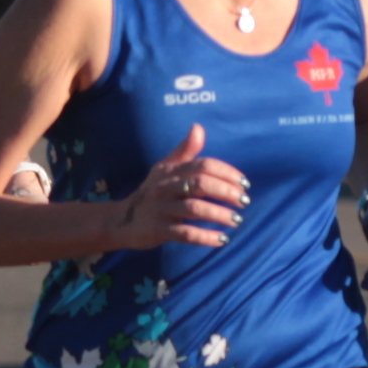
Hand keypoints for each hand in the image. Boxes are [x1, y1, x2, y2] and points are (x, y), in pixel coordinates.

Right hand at [112, 125, 243, 249]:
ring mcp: (161, 209)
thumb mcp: (164, 169)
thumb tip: (198, 128)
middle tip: (244, 202)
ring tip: (237, 220)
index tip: (244, 184)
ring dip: (219, 214)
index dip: (227, 173)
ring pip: (195, 208)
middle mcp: (165, 187)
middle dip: (227, 192)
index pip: (203, 165)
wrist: (122, 220)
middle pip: (200, 184)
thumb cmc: (152, 192)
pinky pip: (186, 234)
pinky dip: (206, 237)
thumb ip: (185, 151)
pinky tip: (222, 239)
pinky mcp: (159, 230)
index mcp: (171, 171)